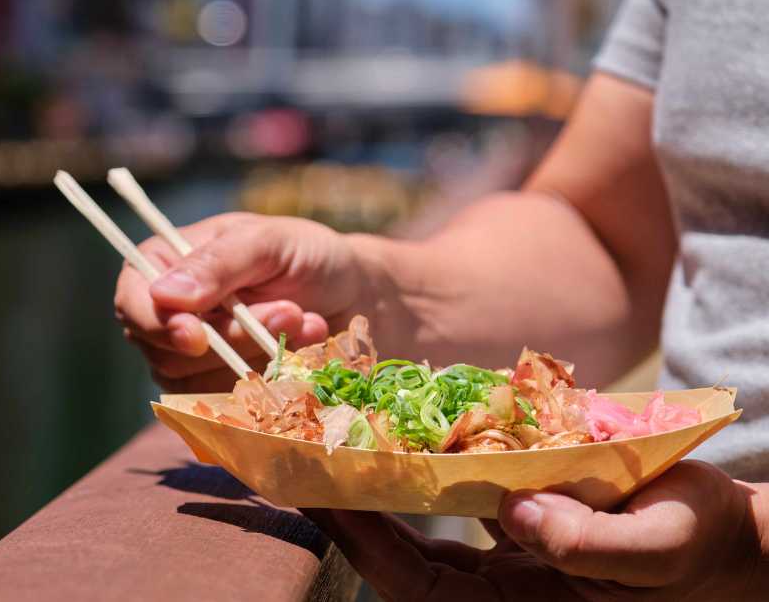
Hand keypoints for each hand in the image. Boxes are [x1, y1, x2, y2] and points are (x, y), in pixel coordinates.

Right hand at [114, 212, 372, 391]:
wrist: (355, 297)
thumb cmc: (307, 256)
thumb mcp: (269, 243)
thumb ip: (220, 263)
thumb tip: (164, 294)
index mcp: (164, 265)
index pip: (132, 302)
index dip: (157, 324)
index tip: (195, 334)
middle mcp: (168, 315)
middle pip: (167, 351)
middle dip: (232, 338)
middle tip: (289, 310)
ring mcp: (191, 360)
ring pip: (198, 382)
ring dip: (258, 356)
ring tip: (304, 320)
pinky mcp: (220, 392)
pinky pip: (228, 404)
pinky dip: (270, 380)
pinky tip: (304, 351)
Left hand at [303, 460, 766, 600]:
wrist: (721, 537)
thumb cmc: (698, 547)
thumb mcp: (661, 548)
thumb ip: (594, 546)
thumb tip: (520, 515)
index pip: (414, 582)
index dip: (362, 542)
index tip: (322, 494)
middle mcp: (497, 590)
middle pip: (400, 556)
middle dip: (351, 512)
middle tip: (306, 460)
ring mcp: (503, 560)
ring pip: (420, 530)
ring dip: (379, 490)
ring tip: (340, 443)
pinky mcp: (516, 528)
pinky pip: (455, 506)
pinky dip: (426, 475)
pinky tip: (406, 441)